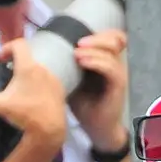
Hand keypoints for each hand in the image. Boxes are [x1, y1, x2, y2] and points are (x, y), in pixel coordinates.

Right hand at [0, 38, 66, 147]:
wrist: (50, 130)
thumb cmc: (24, 113)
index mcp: (29, 67)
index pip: (19, 44)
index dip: (6, 47)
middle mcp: (44, 70)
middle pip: (29, 58)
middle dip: (16, 64)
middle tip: (7, 74)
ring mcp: (55, 80)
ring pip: (39, 71)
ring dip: (28, 75)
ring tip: (19, 88)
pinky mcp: (62, 91)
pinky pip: (48, 82)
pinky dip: (39, 84)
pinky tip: (33, 97)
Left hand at [69, 29, 128, 150]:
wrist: (96, 129)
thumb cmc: (84, 105)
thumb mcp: (72, 79)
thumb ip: (66, 64)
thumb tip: (42, 50)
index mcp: (105, 61)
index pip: (110, 38)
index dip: (98, 32)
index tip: (77, 36)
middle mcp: (114, 65)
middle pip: (115, 39)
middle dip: (96, 37)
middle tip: (78, 42)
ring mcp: (118, 75)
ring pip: (112, 52)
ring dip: (94, 49)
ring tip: (77, 53)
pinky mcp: (118, 87)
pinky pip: (111, 69)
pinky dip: (97, 62)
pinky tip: (82, 62)